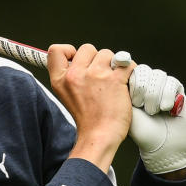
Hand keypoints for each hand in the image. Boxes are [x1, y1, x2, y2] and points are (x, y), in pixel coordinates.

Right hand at [48, 44, 134, 172]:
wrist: (99, 136)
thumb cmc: (87, 120)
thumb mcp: (66, 96)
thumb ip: (69, 78)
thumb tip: (77, 61)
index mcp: (60, 80)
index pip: (56, 50)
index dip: (69, 50)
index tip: (77, 59)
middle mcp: (75, 75)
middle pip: (87, 48)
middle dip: (96, 59)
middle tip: (100, 76)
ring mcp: (96, 76)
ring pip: (107, 53)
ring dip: (112, 64)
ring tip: (113, 81)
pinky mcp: (115, 80)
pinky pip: (126, 63)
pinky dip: (129, 70)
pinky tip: (126, 81)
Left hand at [128, 65, 185, 174]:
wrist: (162, 146)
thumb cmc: (140, 131)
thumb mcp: (125, 109)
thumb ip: (121, 90)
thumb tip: (119, 69)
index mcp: (129, 87)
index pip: (128, 70)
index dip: (130, 80)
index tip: (131, 98)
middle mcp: (146, 84)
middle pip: (143, 70)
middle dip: (141, 89)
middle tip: (140, 106)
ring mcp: (161, 86)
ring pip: (158, 75)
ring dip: (154, 95)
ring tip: (152, 111)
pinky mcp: (177, 90)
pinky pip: (172, 82)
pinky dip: (167, 96)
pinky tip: (166, 109)